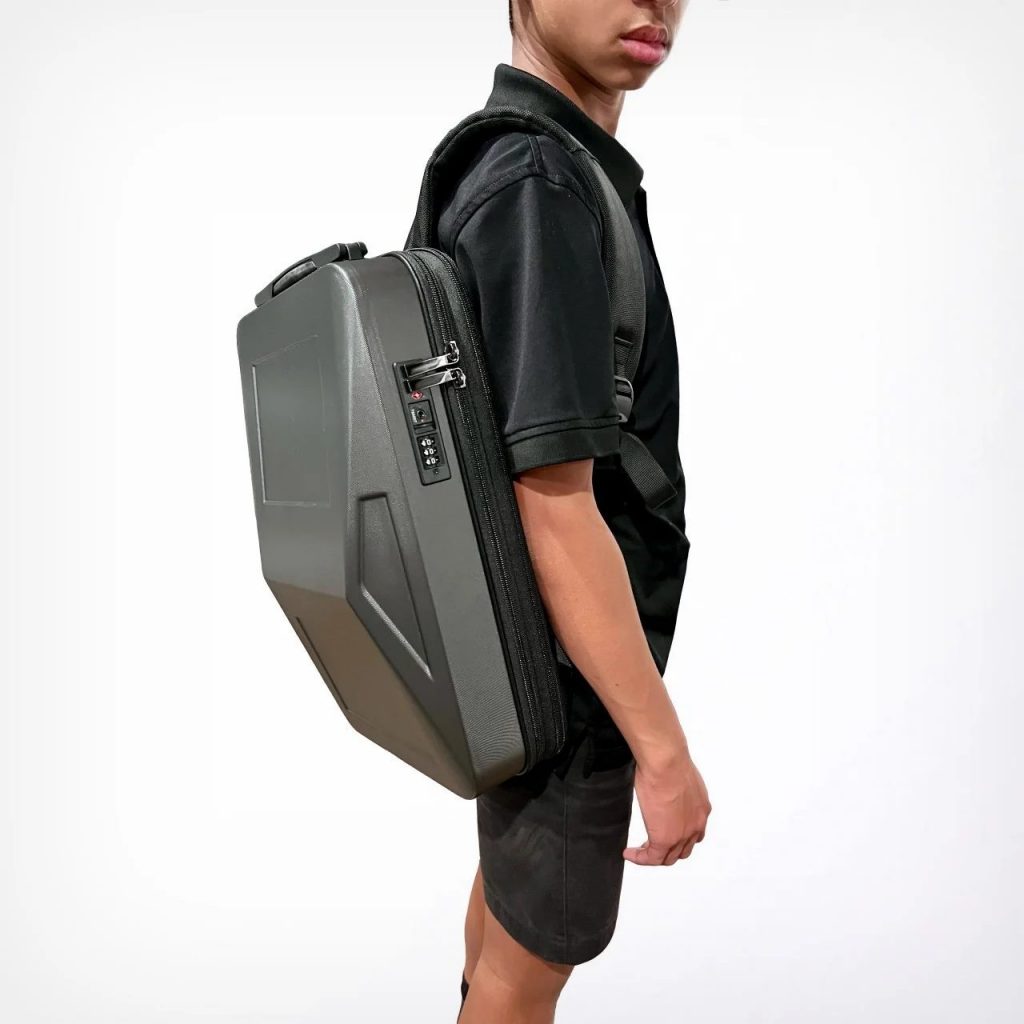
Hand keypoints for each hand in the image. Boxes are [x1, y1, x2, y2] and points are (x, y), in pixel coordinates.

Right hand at [623, 745, 710, 865]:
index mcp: (701, 807)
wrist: (666, 761)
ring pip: (668, 857)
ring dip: (654, 856)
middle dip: (668, 850)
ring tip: (640, 852)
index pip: (693, 832)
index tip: (663, 831)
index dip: (679, 837)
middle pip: (683, 849)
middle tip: (650, 845)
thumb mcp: (678, 776)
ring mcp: (682, 834)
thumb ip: (674, 786)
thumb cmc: (669, 759)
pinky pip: (652, 858)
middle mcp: (696, 823)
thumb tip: (662, 783)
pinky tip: (629, 853)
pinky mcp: (665, 839)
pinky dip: (640, 858)